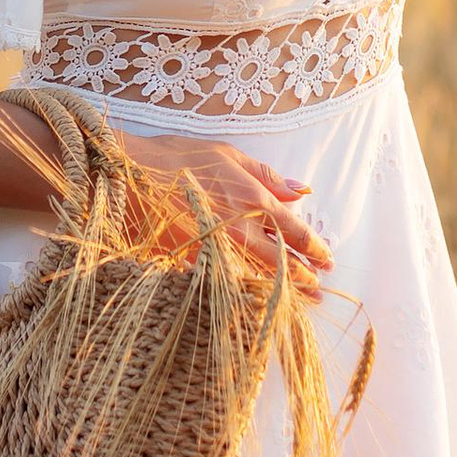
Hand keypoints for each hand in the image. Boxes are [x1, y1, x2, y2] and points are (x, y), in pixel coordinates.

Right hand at [128, 131, 330, 286]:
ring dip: (281, 289)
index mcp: (253, 199)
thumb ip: (266, 175)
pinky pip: (226, 281)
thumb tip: (300, 191)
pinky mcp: (194, 262)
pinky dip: (244, 291)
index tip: (327, 259)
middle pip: (280, 261)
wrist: (129, 174)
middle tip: (320, 289)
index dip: (314, 247)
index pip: (294, 230)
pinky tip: (253, 300)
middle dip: (304, 277)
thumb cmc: (178, 157)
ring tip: (301, 302)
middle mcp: (239, 228)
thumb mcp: (228, 154)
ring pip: (257, 276)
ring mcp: (216, 249)